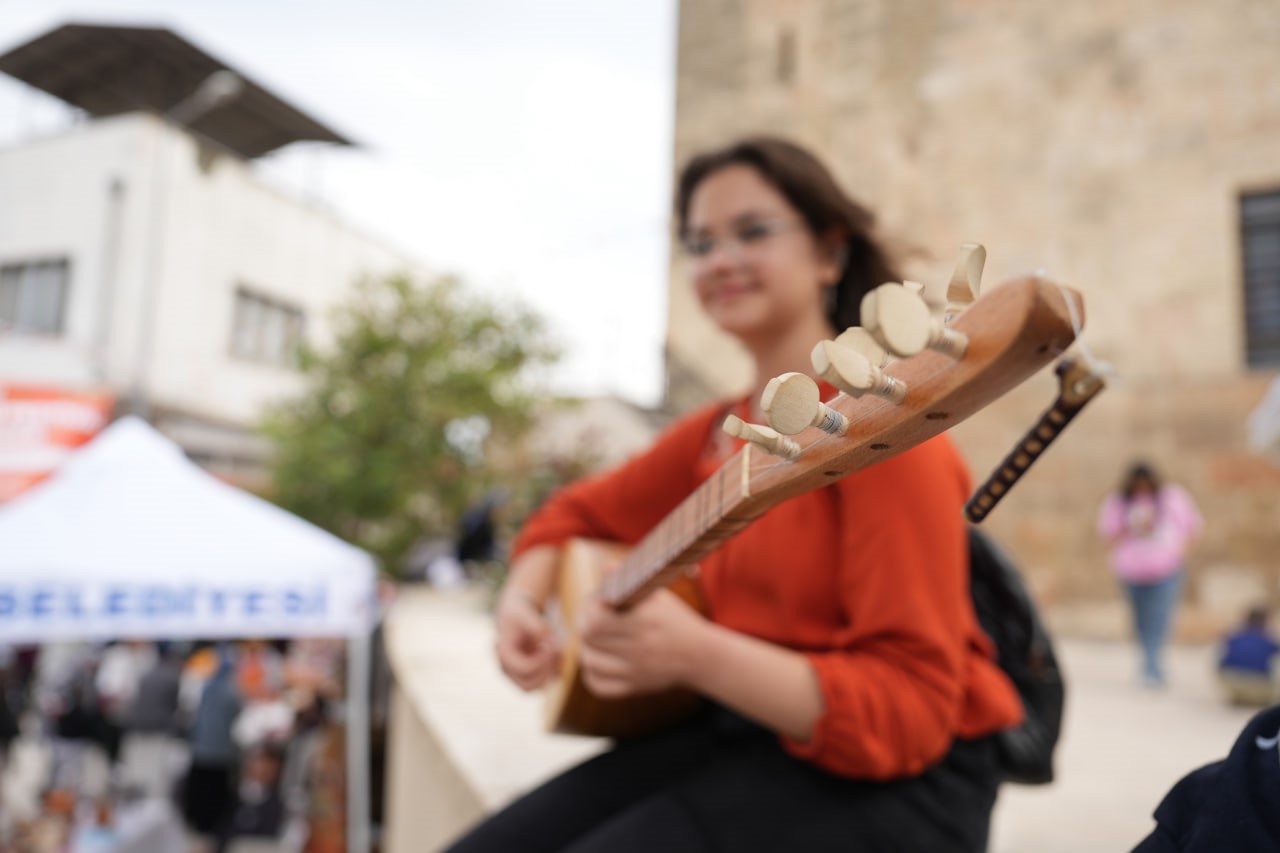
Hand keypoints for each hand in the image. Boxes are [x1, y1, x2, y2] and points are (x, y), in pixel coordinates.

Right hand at [494, 589, 558, 690]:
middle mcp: (507, 669)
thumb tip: (549, 640)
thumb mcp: (526, 613)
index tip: (550, 643)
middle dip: (545, 671)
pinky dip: (554, 671)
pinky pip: (544, 682)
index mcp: (504, 655)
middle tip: (555, 650)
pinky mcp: (528, 674)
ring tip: (557, 650)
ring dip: (551, 673)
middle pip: (527, 686)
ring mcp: (517, 674)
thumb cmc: (520, 613)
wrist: (517, 615)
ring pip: (536, 688)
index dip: (541, 660)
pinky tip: (557, 653)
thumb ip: (537, 627)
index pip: (524, 669)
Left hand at [578, 589, 707, 697]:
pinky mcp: (635, 687)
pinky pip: (598, 686)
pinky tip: (601, 662)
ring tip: (597, 641)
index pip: (596, 620)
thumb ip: (628, 580)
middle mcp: (640, 648)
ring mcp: (637, 671)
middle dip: (586, 627)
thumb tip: (604, 565)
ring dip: (588, 649)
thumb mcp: (657, 595)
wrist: (701, 656)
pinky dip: (592, 674)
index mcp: (645, 622)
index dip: (591, 610)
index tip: (600, 605)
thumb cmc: (675, 620)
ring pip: (589, 663)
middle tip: (593, 621)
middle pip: (589, 640)